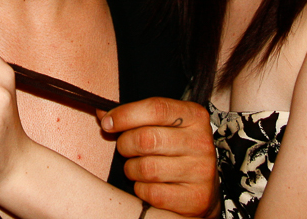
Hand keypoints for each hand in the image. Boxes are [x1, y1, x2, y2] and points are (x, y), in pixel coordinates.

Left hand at [102, 98, 218, 217]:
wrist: (204, 186)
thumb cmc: (176, 149)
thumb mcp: (164, 125)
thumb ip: (135, 116)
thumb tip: (102, 113)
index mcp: (194, 116)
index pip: (155, 108)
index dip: (125, 114)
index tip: (107, 123)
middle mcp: (201, 142)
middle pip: (146, 139)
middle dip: (125, 144)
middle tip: (125, 148)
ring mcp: (201, 171)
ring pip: (146, 168)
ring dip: (131, 169)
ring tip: (136, 167)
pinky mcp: (195, 197)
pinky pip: (152, 193)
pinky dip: (141, 189)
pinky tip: (147, 184)